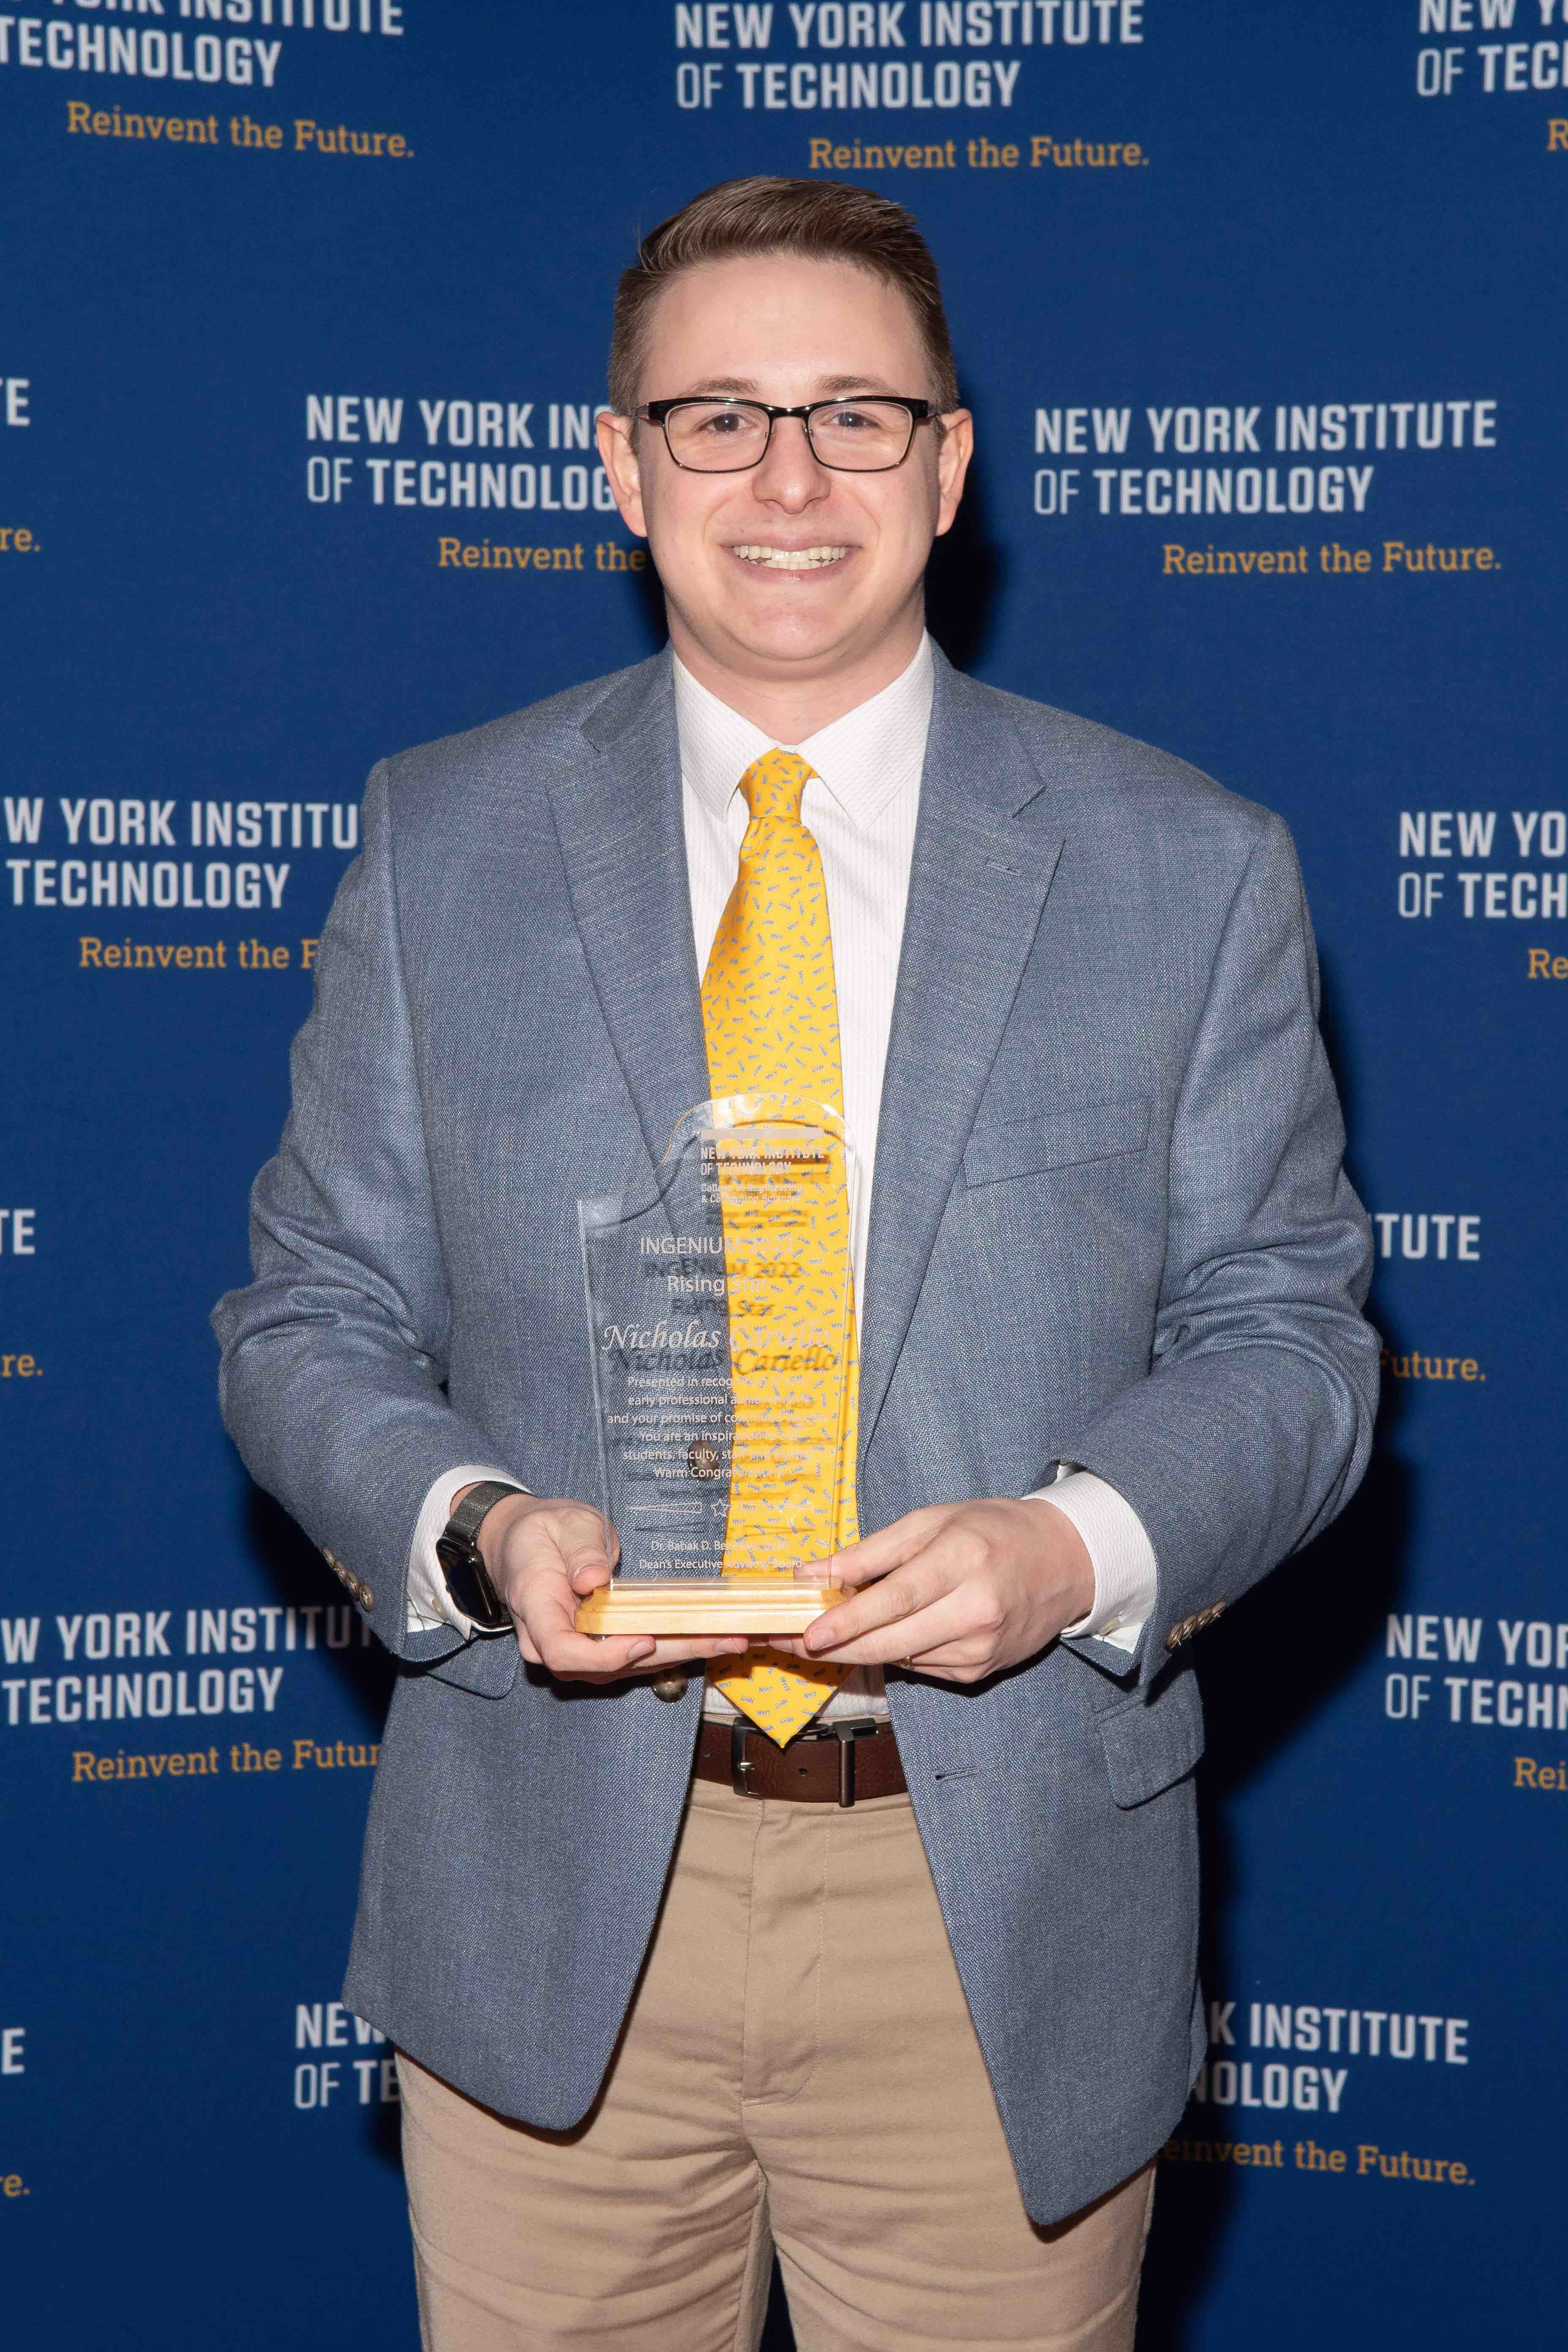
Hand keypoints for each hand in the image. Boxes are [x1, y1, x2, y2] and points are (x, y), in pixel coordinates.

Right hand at [469, 1489, 748, 1684]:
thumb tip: (594, 1578)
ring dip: (680, 1652)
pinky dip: (671, 1646)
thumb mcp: (562, 1526)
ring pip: (626, 1666)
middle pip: (606, 1667)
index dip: (606, 1655)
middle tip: (724, 1640)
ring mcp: (574, 1650)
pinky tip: (708, 1636)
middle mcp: (550, 1642)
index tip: (645, 1640)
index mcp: (535, 1610)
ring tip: (731, 1639)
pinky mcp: (595, 1647)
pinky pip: (632, 1655)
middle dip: (670, 1653)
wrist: (522, 1543)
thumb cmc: (542, 1532)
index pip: (564, 1651)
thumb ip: (579, 1550)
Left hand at [778, 1498, 1095, 1685]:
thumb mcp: (930, 1521)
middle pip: (891, 1640)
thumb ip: (869, 1552)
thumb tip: (809, 1573)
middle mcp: (976, 1608)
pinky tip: (895, 1631)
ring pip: (902, 1658)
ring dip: (861, 1649)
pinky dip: (898, 1651)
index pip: (896, 1598)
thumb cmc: (991, 1531)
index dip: (848, 1620)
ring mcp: (982, 1646)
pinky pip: (922, 1667)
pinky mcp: (982, 1670)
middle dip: (837, 1646)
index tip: (808, 1635)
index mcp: (963, 1559)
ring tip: (833, 1631)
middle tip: (792, 1643)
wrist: (1063, 1561)